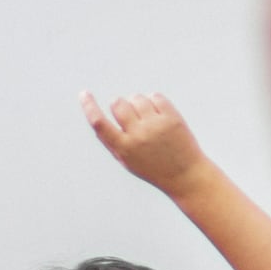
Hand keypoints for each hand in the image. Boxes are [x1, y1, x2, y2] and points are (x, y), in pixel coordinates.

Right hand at [81, 89, 209, 190]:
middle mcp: (138, 135)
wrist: (186, 175)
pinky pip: (155, 96)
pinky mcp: (172, 118)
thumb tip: (95, 117)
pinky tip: (158, 114)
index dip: (89, 106)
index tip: (84, 94)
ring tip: (147, 117)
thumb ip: (112, 140)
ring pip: (136, 98)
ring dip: (137, 103)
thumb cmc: (154, 168)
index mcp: (124, 148)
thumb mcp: (128, 161)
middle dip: (120, 104)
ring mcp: (156, 125)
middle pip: (118, 104)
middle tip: (130, 115)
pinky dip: (154, 101)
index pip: (99, 123)